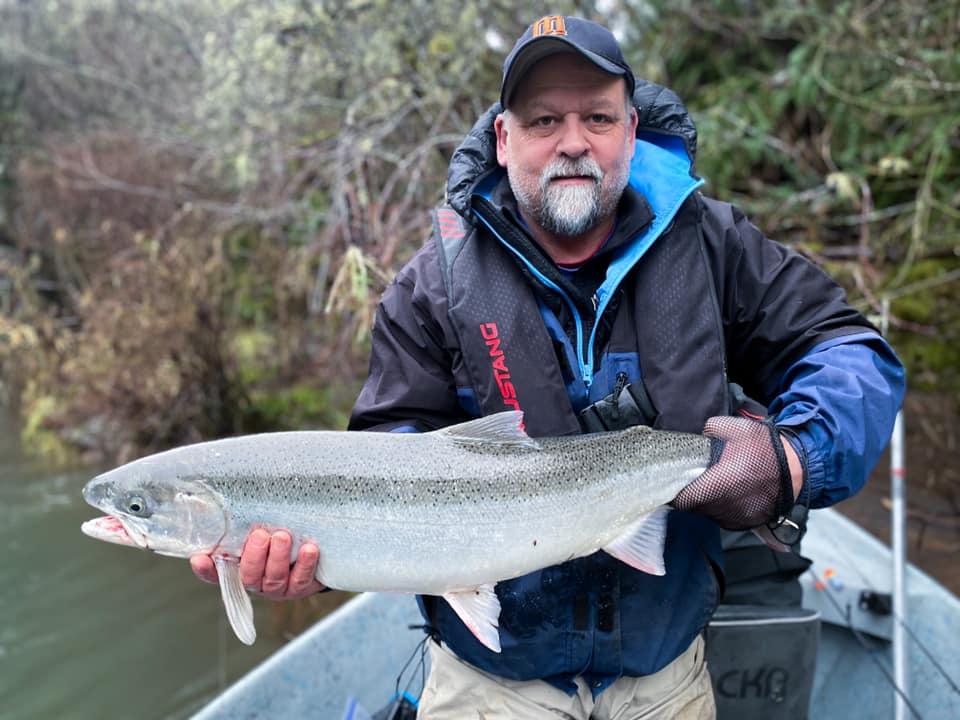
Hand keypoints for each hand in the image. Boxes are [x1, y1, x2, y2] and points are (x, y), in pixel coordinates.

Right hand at [190, 528, 325, 599]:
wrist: (313, 550)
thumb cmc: (278, 535)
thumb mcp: (260, 528)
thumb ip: (244, 522)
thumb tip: (224, 498)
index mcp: (239, 568)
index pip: (216, 573)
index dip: (207, 569)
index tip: (199, 558)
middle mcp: (257, 581)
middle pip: (249, 576)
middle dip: (254, 556)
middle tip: (260, 535)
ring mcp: (278, 587)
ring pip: (274, 578)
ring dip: (278, 557)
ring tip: (283, 536)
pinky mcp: (301, 587)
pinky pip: (302, 578)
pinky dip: (305, 564)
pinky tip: (309, 549)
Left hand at [672, 416, 802, 529]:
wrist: (798, 467)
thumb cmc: (765, 448)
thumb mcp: (733, 427)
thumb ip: (710, 430)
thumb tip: (702, 437)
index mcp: (717, 485)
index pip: (682, 500)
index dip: (676, 491)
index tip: (676, 482)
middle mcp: (726, 507)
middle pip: (695, 508)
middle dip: (693, 495)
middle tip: (696, 480)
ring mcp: (738, 519)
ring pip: (711, 514)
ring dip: (708, 503)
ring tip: (715, 485)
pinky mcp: (750, 523)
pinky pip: (727, 519)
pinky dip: (725, 509)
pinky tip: (730, 494)